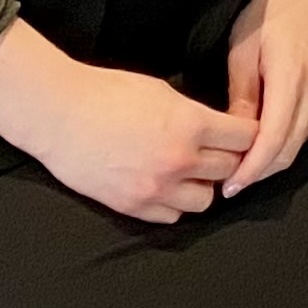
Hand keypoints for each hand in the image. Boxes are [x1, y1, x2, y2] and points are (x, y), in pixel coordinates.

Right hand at [0, 24, 252, 224]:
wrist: (60, 115)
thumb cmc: (108, 93)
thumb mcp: (162, 91)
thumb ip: (193, 115)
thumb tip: (218, 129)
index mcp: (190, 124)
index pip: (245, 138)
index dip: (247, 133)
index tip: (243, 132)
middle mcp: (180, 160)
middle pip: (230, 170)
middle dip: (229, 159)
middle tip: (218, 150)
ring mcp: (157, 188)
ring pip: (206, 200)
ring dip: (203, 185)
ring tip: (190, 171)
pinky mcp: (134, 207)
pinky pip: (173, 216)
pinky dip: (175, 204)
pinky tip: (165, 186)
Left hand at [222, 0, 307, 192]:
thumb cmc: (269, 10)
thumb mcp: (241, 53)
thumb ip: (241, 98)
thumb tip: (234, 137)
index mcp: (292, 80)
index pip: (272, 143)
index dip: (250, 170)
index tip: (230, 186)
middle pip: (287, 151)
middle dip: (259, 173)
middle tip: (230, 184)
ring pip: (298, 144)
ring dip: (271, 161)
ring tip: (241, 169)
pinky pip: (305, 129)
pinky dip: (283, 144)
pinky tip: (262, 145)